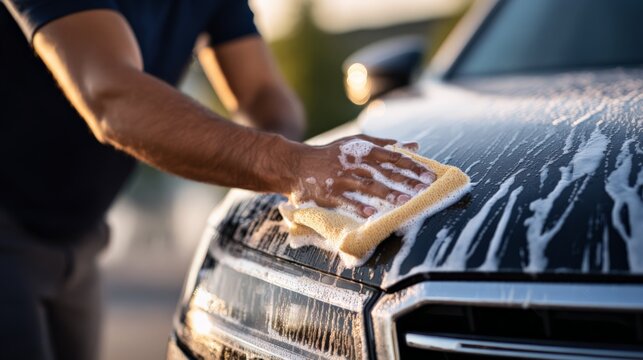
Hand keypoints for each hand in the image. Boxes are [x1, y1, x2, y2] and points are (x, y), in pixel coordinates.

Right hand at [288, 134, 435, 216]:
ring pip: (368, 185)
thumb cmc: (332, 154)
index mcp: (363, 150)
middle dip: (406, 179)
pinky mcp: (330, 192)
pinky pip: (346, 200)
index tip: (429, 174)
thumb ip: (384, 144)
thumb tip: (413, 146)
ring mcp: (342, 178)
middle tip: (425, 188)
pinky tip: (372, 213)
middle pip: (385, 171)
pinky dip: (359, 206)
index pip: (393, 157)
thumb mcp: (356, 143)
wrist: (298, 165)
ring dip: (387, 193)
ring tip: (405, 201)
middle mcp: (354, 163)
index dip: (412, 165)